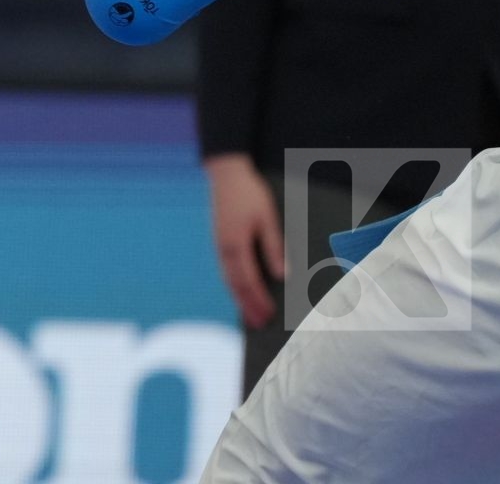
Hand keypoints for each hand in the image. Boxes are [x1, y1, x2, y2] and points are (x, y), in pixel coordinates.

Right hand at [205, 154, 285, 328]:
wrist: (227, 174)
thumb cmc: (250, 194)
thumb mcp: (267, 218)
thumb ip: (273, 247)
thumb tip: (281, 276)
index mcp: (235, 245)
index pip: (248, 280)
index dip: (258, 300)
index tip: (269, 315)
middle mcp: (224, 249)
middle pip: (235, 285)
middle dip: (247, 305)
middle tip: (258, 325)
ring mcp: (219, 245)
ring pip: (228, 279)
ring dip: (239, 298)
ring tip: (249, 314)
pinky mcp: (219, 240)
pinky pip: (225, 269)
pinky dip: (233, 285)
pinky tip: (240, 290)